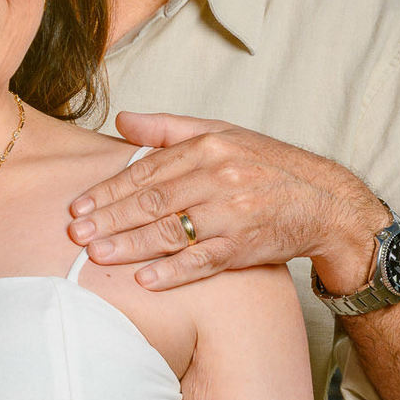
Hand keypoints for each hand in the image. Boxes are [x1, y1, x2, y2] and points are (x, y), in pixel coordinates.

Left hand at [69, 113, 381, 289]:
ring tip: (97, 255)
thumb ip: (168, 128)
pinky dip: (173, 272)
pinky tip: (145, 280)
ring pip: (172, 232)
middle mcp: (219, 178)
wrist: (324, 200)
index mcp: (209, 147)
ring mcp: (232, 214)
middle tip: (75, 233)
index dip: (110, 189)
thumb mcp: (221, 133)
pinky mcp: (245, 246)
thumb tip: (121, 119)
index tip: (80, 205)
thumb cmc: (267, 165)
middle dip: (110, 218)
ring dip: (130, 245)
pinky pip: (203, 262)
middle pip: (153, 201)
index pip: (148, 170)